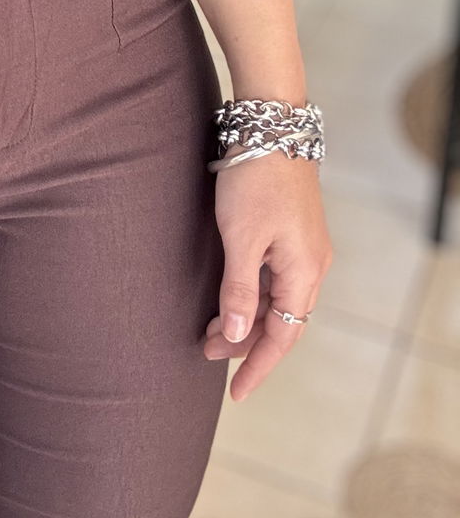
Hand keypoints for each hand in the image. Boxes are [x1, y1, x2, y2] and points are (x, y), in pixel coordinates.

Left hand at [203, 149, 332, 401]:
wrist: (271, 125)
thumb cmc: (255, 178)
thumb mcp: (241, 237)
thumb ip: (240, 289)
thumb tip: (238, 335)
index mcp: (304, 273)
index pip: (282, 338)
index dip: (257, 367)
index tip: (235, 393)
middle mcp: (311, 266)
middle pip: (281, 322)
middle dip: (245, 343)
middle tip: (206, 351)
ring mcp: (303, 248)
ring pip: (276, 300)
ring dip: (245, 317)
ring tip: (210, 329)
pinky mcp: (292, 232)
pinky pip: (274, 278)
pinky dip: (251, 293)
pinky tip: (229, 296)